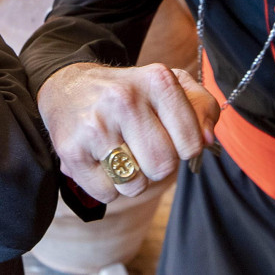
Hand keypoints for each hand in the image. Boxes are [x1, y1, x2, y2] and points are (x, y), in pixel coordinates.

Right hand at [37, 62, 219, 202]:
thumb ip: (202, 108)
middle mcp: (125, 99)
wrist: (67, 87)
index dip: (184, 147)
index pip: (192, 141)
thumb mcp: (169, 86)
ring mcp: (96, 125)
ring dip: (132, 179)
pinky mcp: (72, 150)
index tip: (169, 135)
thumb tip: (207, 141)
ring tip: (120, 152)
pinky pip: (107, 194)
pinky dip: (108, 186)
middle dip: (158, 165)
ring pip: (135, 184)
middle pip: (163, 166)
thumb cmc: (129, 93)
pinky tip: (99, 159)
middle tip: (142, 146)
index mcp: (156, 80)